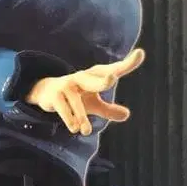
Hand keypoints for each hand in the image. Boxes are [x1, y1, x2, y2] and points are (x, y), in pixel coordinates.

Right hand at [25, 49, 145, 135]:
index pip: (114, 69)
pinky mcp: (55, 95)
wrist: (46, 92)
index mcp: (95, 76)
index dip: (128, 63)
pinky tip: (75, 129)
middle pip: (96, 81)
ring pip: (77, 102)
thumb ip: (108, 109)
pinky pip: (64, 109)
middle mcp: (82, 78)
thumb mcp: (93, 103)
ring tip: (87, 132)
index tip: (140, 53)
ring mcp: (67, 85)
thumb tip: (126, 115)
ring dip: (82, 117)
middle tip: (112, 78)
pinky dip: (70, 119)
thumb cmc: (76, 96)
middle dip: (103, 80)